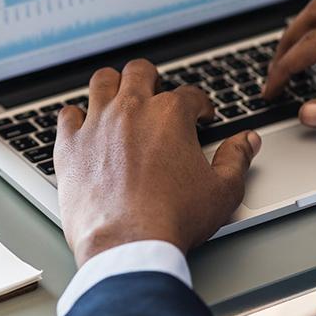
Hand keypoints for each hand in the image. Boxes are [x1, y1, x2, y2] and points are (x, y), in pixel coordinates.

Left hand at [54, 59, 261, 266]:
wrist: (127, 243)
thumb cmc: (173, 218)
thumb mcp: (222, 191)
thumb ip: (237, 159)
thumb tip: (247, 141)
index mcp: (169, 115)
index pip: (190, 95)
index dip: (200, 105)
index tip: (200, 116)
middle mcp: (131, 109)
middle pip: (139, 72)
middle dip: (151, 79)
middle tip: (155, 94)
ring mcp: (97, 123)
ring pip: (101, 81)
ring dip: (112, 84)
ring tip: (118, 96)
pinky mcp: (70, 144)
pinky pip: (67, 114)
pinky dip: (76, 117)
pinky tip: (83, 125)